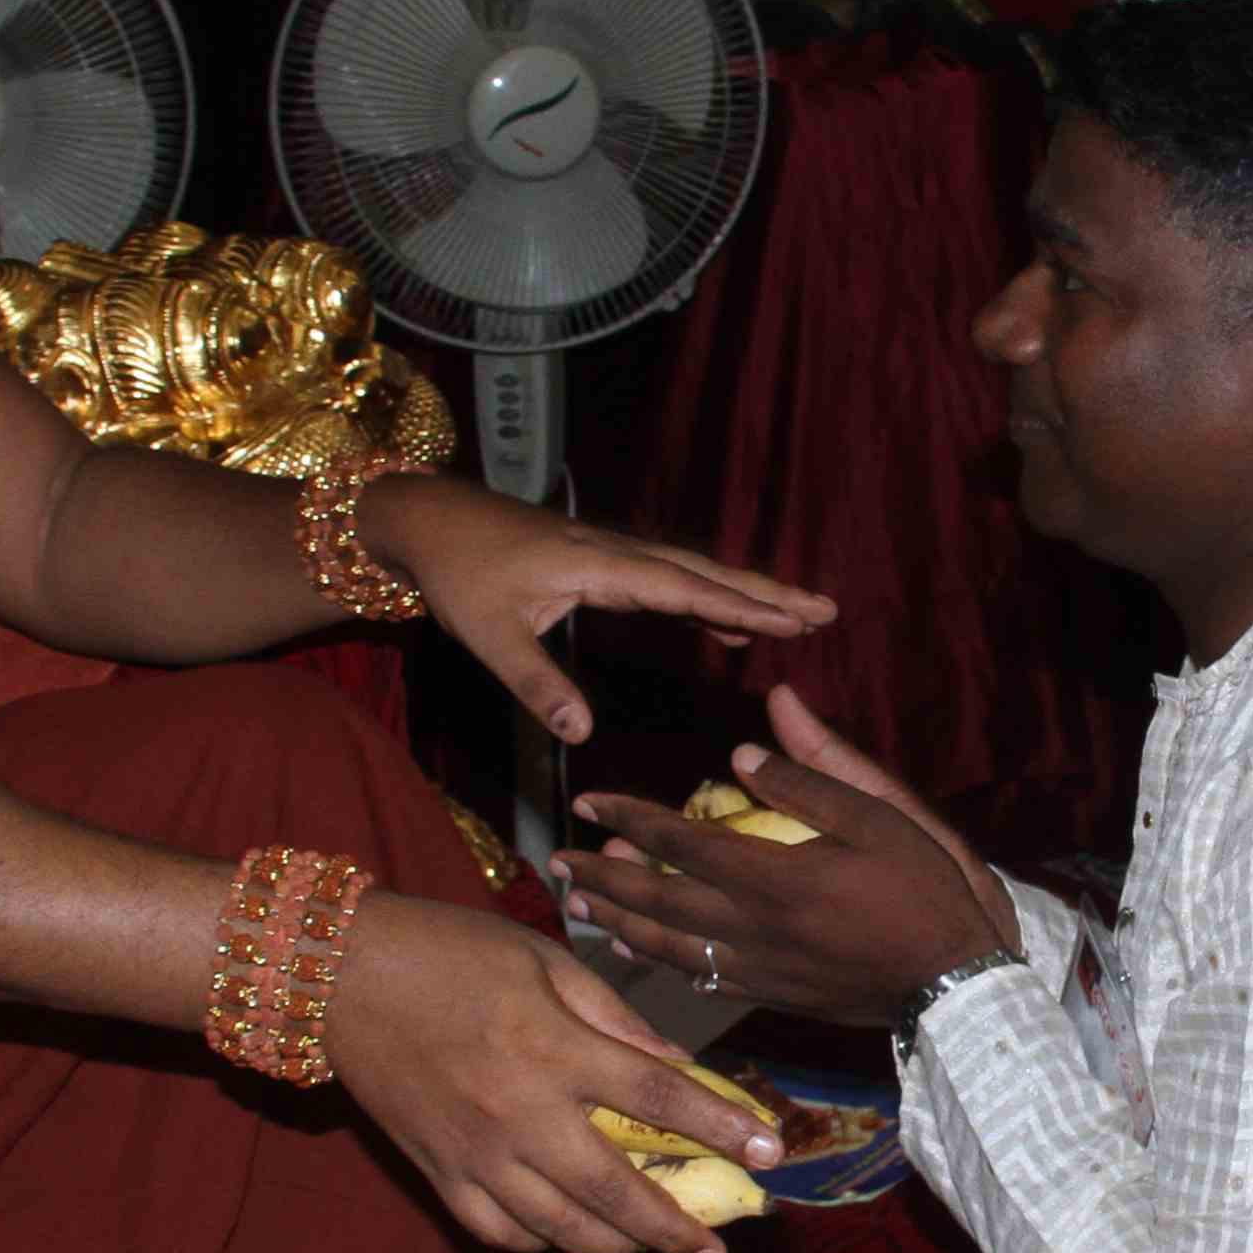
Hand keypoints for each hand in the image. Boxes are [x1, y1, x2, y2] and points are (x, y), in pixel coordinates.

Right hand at [321, 889, 789, 1252]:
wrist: (337, 975)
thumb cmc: (451, 952)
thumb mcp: (546, 961)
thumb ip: (617, 1020)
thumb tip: (681, 1067)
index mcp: (553, 1048)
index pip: (659, 1098)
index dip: (722, 1129)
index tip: (771, 1154)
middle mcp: (520, 1113)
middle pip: (617, 1194)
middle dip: (677, 1231)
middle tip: (715, 1249)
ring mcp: (476, 1153)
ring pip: (562, 1230)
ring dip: (618, 1248)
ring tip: (652, 1247)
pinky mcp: (438, 1173)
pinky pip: (501, 1233)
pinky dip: (543, 1244)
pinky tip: (570, 1234)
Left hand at [362, 478, 834, 748]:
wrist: (428, 521)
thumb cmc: (458, 575)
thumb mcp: (490, 636)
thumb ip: (537, 683)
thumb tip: (582, 731)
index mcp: (597, 566)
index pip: (680, 588)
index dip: (736, 606)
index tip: (788, 619)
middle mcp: (615, 552)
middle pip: (703, 571)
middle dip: (765, 591)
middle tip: (824, 610)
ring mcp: (611, 553)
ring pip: (691, 571)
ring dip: (745, 592)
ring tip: (799, 615)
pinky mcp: (601, 560)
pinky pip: (669, 578)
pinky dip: (707, 597)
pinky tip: (725, 625)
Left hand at [549, 690, 1019, 1027]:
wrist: (957, 984)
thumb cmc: (928, 890)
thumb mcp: (882, 815)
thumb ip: (811, 777)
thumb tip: (741, 747)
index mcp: (776, 876)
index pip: (679, 843)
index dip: (628, 819)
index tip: (588, 803)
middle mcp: (753, 928)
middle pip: (655, 901)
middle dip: (601, 879)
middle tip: (558, 861)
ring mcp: (759, 969)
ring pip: (667, 947)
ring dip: (616, 924)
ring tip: (578, 906)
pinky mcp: (772, 995)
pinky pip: (698, 979)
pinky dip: (659, 963)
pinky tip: (640, 953)